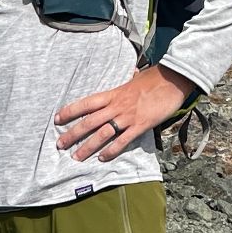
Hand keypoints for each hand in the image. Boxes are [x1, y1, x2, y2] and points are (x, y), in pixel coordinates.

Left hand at [54, 64, 198, 161]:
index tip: (57, 119)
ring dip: (87, 147)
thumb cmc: (155, 78)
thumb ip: (128, 82)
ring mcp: (127, 117)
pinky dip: (111, 151)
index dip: (70, 111)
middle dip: (72, 134)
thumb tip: (131, 73)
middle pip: (89, 121)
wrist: (173, 79)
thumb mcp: (135, 79)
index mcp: (113, 93)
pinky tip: (102, 159)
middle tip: (60, 144)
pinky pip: (122, 141)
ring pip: (102, 134)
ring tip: (76, 157)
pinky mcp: (140, 126)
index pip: (86, 103)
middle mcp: (116, 106)